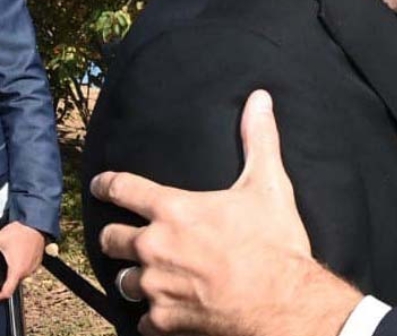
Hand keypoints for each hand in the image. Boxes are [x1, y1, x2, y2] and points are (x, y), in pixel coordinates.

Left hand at [0, 221, 45, 299]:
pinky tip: (15, 255)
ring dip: (12, 271)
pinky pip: (26, 268)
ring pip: (19, 275)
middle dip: (4, 279)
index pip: (6, 292)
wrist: (35, 223)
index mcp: (17, 270)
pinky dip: (20, 265)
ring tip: (8, 258)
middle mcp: (27, 271)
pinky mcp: (38, 261)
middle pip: (12, 283)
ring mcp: (34, 266)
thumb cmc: (18, 232)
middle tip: (1, 264)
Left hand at [91, 90, 362, 335]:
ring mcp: (156, 285)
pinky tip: (169, 308)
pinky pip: (142, 318)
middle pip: (112, 238)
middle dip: (117, 236)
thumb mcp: (269, 184)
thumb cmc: (274, 242)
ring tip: (151, 275)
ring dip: (135, 276)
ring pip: (124, 280)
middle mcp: (155, 246)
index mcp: (175, 209)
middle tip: (128, 237)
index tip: (100, 185)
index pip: (123, 188)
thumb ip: (259, 138)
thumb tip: (260, 98)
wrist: (281, 301)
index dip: (107, 184)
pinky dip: (154, 313)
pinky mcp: (162, 319)